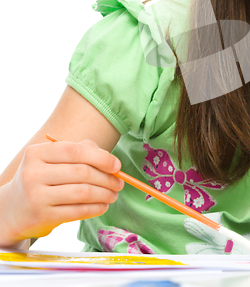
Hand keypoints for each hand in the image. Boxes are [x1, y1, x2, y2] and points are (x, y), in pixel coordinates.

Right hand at [0, 139, 123, 246]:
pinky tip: (103, 206)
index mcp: (37, 153)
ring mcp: (36, 196)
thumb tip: (110, 160)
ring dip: (104, 194)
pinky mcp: (42, 217)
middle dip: (107, 178)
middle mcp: (33, 173)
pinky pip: (78, 211)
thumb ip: (81, 151)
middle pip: (82, 172)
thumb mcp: (53, 160)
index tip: (117, 166)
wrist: (12, 210)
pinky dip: (96, 208)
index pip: (76, 151)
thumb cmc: (42, 179)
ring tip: (113, 195)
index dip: (102, 157)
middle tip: (119, 183)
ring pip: (83, 192)